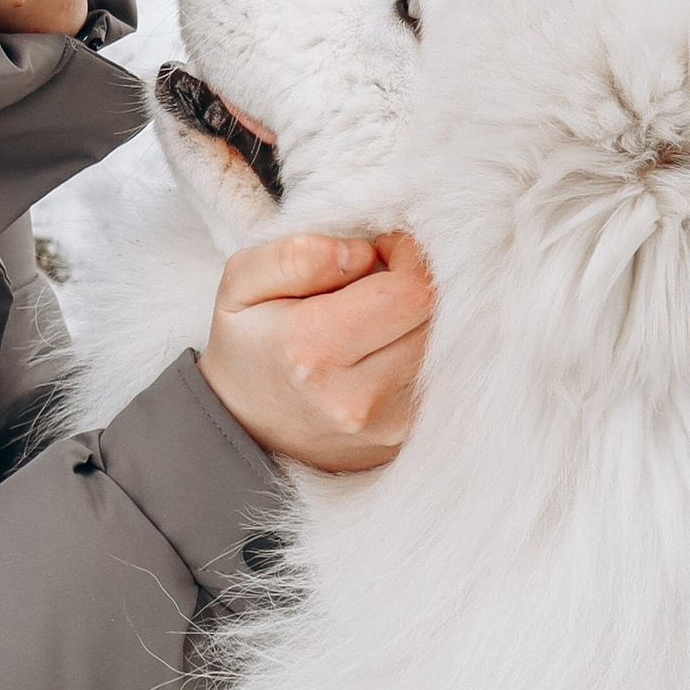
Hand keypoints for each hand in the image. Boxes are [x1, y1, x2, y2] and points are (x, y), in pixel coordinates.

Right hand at [199, 228, 433, 473]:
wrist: (245, 430)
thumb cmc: (248, 346)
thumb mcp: (241, 285)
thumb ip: (296, 257)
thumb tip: (362, 252)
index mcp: (312, 349)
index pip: (412, 291)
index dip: (408, 257)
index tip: (382, 250)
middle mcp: (357, 397)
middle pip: (436, 318)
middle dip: (416, 285)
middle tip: (382, 280)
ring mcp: (387, 426)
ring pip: (448, 348)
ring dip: (423, 320)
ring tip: (381, 316)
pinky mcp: (405, 439)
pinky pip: (443, 379)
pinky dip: (422, 353)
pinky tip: (387, 348)